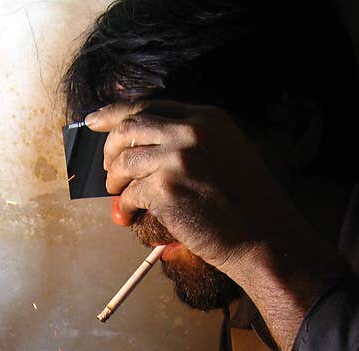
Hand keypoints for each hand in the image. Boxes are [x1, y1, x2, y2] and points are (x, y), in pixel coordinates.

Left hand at [85, 100, 312, 275]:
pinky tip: (130, 216)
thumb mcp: (226, 151)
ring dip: (114, 181)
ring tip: (118, 194)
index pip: (148, 106)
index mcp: (206, 118)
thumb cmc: (246, 203)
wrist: (263, 236)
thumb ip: (189, 141)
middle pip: (128, 128)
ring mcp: (176, 159)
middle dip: (109, 149)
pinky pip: (128, 194)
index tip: (95, 120)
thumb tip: (140, 148)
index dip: (115, 113)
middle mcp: (190, 131)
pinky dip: (124, 207)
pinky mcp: (165, 189)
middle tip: (108, 169)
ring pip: (123, 162)